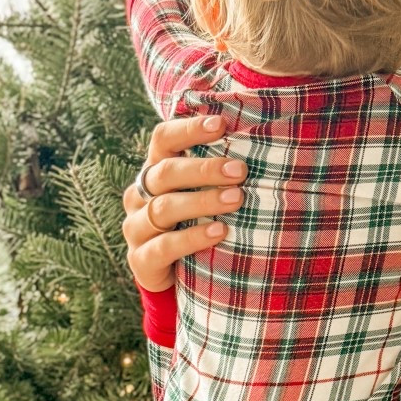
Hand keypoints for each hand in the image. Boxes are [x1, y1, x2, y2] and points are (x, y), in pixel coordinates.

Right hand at [123, 113, 246, 293]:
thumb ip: (219, 172)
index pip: (162, 139)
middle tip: (240, 170)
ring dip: (202, 201)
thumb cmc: (196, 222)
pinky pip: (164, 246)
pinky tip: (219, 232)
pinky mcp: (141, 259)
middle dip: (204, 169)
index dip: (188, 129)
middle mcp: (139, 195)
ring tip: (236, 199)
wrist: (172, 276)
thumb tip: (263, 142)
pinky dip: (192, 238)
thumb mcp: (201, 193)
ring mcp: (136, 228)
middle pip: (165, 173)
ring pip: (164, 208)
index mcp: (154, 170)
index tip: (221, 124)